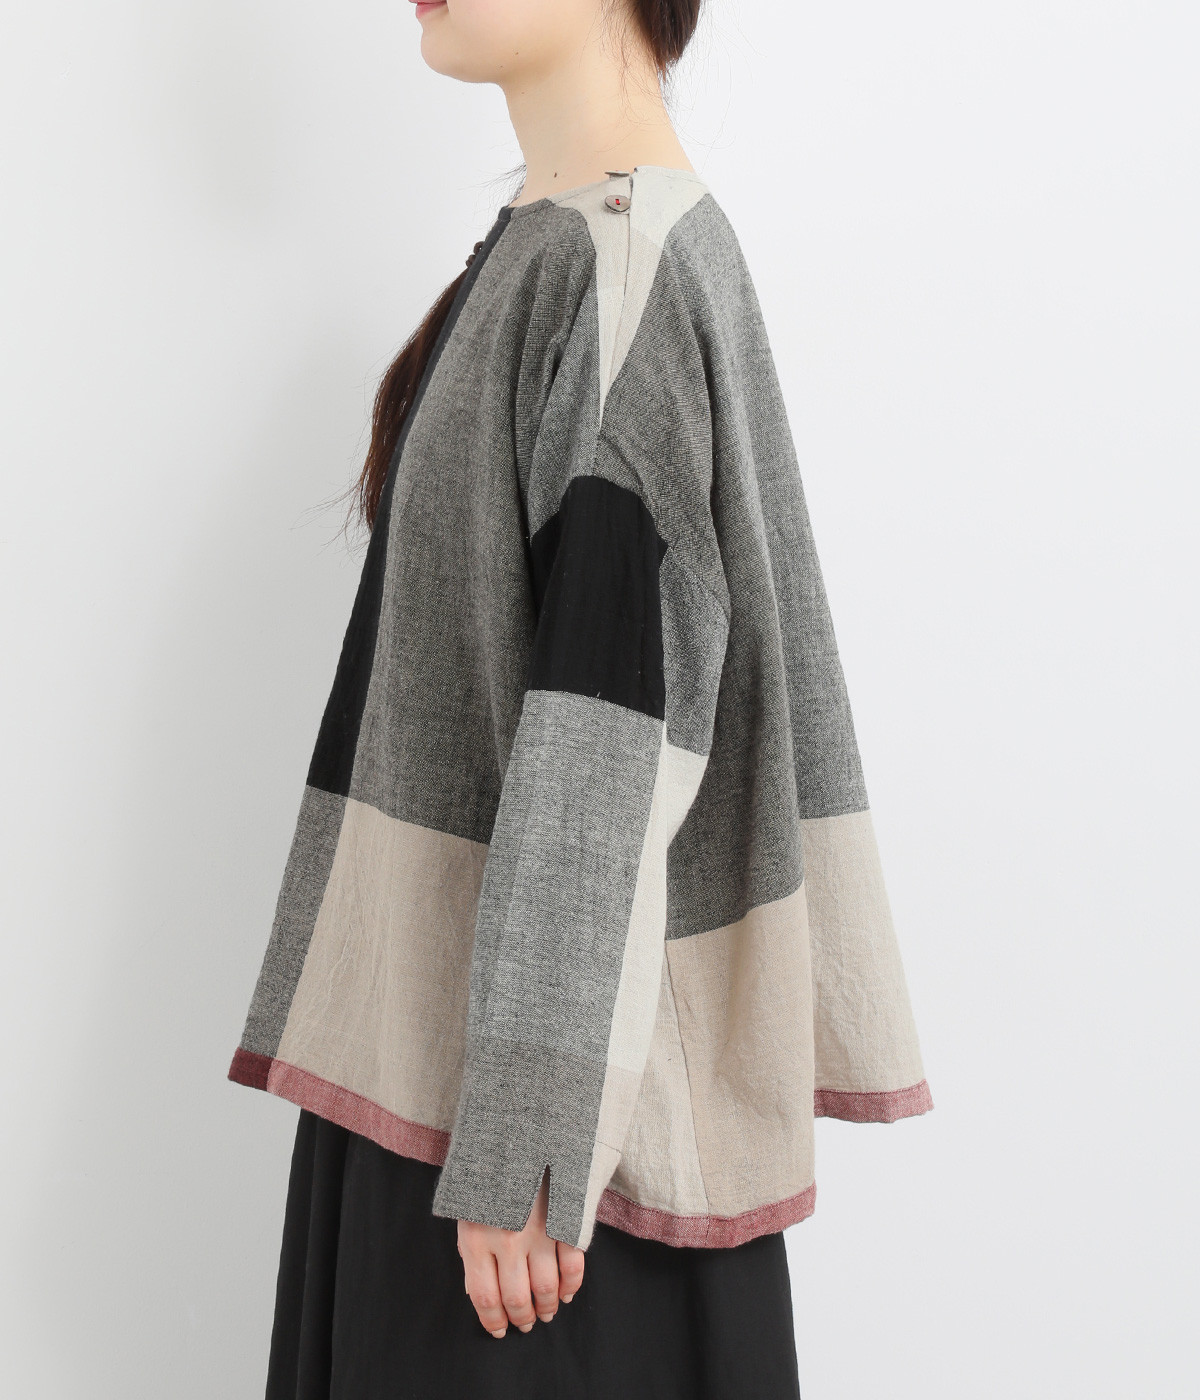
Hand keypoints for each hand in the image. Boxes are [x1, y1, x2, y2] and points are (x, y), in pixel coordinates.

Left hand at [457, 1169, 584, 1336]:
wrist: (518, 1129)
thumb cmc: (488, 1173)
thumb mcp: (468, 1211)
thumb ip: (472, 1251)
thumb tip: (477, 1293)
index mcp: (477, 1237)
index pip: (485, 1297)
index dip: (492, 1321)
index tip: (499, 1330)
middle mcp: (508, 1239)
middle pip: (517, 1298)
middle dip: (522, 1318)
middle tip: (526, 1324)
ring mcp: (539, 1230)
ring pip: (547, 1287)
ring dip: (547, 1306)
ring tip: (546, 1312)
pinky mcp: (564, 1219)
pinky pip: (573, 1264)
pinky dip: (572, 1285)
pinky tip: (566, 1293)